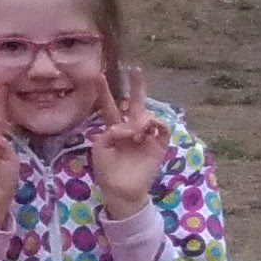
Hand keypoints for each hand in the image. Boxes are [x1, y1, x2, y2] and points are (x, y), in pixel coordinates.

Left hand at [92, 74, 166, 214]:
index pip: (110, 106)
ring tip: (136, 130)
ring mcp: (146, 137)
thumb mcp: (100, 149)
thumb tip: (128, 126)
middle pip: (134, 103)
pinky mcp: (158, 146)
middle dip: (136, 87)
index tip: (98, 75)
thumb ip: (110, 132)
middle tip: (135, 69)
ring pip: (148, 115)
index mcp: (114, 129)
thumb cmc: (107, 171)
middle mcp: (131, 129)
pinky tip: (149, 126)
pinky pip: (162, 129)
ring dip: (142, 117)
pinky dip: (157, 124)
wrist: (121, 191)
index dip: (104, 92)